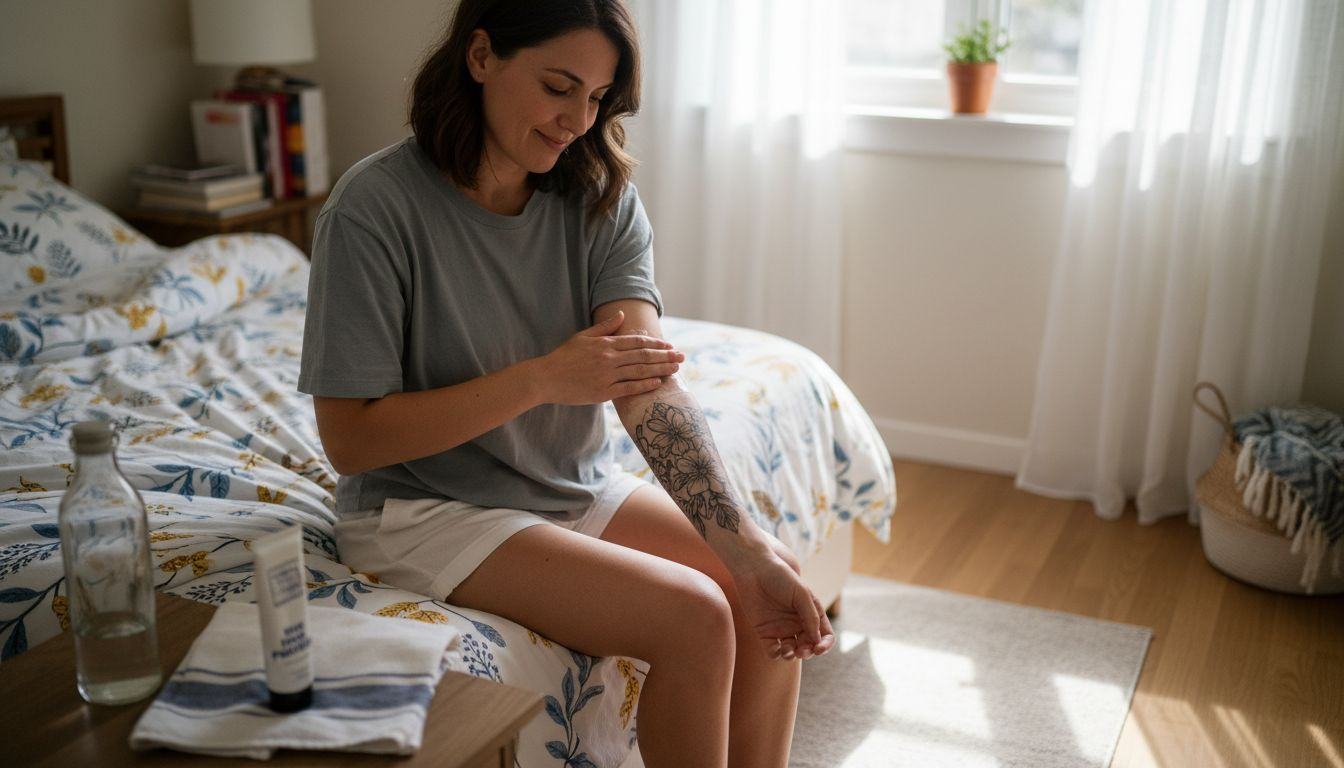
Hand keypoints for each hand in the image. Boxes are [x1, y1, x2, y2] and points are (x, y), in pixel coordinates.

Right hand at [536, 311, 683, 404]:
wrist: (545, 378)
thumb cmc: (563, 357)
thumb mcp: (582, 336)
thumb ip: (604, 327)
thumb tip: (621, 314)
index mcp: (605, 344)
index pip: (636, 342)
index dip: (655, 344)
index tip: (669, 345)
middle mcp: (609, 358)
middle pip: (643, 356)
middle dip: (665, 356)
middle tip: (682, 356)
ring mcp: (606, 376)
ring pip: (639, 371)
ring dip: (660, 369)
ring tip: (676, 368)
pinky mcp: (602, 392)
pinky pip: (628, 388)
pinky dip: (644, 385)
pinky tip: (658, 382)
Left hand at [732, 548, 834, 661]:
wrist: (753, 570)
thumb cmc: (780, 577)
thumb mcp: (801, 594)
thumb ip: (810, 616)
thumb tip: (817, 640)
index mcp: (810, 613)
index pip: (824, 635)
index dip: (825, 644)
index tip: (818, 648)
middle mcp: (797, 623)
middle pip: (808, 646)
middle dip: (807, 652)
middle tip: (801, 650)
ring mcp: (781, 629)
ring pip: (792, 651)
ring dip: (792, 655)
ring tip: (788, 651)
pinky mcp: (764, 632)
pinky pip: (773, 650)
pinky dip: (776, 654)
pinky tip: (776, 649)